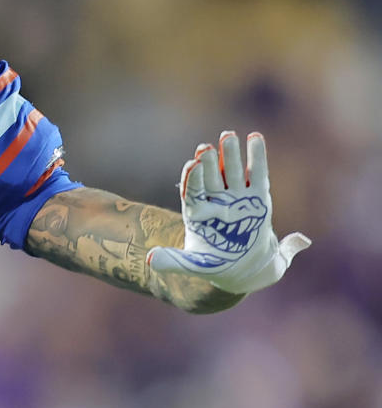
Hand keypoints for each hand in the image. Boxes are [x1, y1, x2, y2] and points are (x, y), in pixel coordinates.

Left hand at [147, 131, 309, 294]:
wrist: (245, 271)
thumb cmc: (215, 266)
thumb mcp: (192, 265)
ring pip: (231, 172)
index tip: (193, 163)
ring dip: (230, 154)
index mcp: (197, 213)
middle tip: (206, 146)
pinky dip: (256, 157)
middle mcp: (214, 201)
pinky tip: (255, 138)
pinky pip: (256, 175)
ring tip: (229, 136)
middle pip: (210, 177)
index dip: (192, 178)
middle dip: (208, 162)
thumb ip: (173, 261)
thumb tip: (149, 260)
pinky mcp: (258, 199)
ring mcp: (236, 198)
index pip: (192, 191)